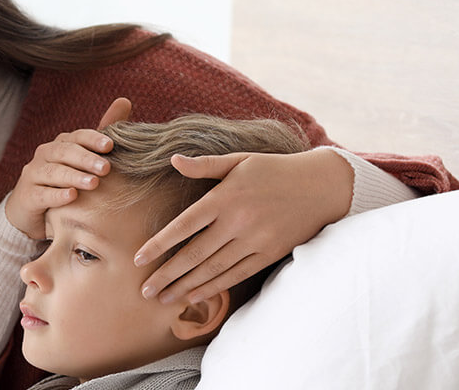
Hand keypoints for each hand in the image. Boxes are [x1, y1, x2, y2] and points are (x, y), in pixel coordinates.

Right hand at [5, 98, 130, 238]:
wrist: (33, 210)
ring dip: (74, 176)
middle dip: (86, 159)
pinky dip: (57, 195)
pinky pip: (41, 194)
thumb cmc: (65, 183)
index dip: (93, 139)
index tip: (111, 146)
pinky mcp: (26, 197)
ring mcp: (33, 175)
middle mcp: (45, 155)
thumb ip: (101, 137)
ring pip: (53, 172)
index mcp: (61, 145)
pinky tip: (72, 197)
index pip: (77, 137)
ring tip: (93, 183)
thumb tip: (124, 101)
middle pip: (64, 152)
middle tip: (106, 168)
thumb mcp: (83, 161)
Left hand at [135, 148, 353, 302]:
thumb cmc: (274, 170)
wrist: (321, 186)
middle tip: (144, 290)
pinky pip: (236, 275)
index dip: (159, 244)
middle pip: (194, 254)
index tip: (138, 259)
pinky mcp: (269, 254)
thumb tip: (174, 159)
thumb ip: (205, 165)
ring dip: (186, 287)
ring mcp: (255, 241)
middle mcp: (238, 221)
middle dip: (167, 275)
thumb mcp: (240, 160)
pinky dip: (214, 287)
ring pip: (213, 269)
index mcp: (225, 197)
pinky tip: (195, 296)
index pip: (184, 225)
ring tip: (163, 298)